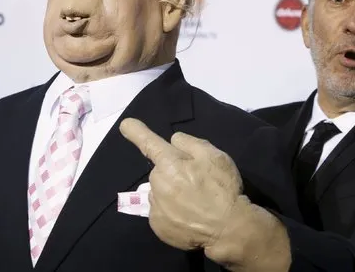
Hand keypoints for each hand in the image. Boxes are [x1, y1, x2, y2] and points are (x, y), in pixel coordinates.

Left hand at [119, 118, 243, 251]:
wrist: (229, 229)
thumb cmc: (222, 188)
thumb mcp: (214, 156)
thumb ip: (190, 143)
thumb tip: (173, 141)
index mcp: (169, 163)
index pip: (148, 143)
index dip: (136, 131)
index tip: (125, 125)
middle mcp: (156, 183)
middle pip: (161, 171)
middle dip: (174, 173)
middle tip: (198, 183)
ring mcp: (155, 206)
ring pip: (161, 193)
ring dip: (173, 194)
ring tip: (196, 203)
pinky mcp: (158, 226)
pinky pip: (162, 212)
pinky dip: (172, 213)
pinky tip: (189, 216)